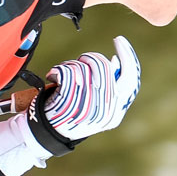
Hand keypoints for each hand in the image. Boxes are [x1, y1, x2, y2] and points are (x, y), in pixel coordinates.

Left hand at [27, 35, 140, 153]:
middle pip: (105, 67)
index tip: (119, 40)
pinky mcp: (69, 100)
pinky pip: (68, 71)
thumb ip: (109, 89)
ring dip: (72, 65)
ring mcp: (87, 105)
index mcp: (115, 113)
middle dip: (91, 58)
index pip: (130, 80)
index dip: (128, 57)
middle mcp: (105, 110)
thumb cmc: (70, 116)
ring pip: (85, 67)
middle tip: (82, 60)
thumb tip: (115, 61)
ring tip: (65, 75)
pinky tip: (54, 77)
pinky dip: (58, 70)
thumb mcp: (95, 107)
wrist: (46, 135)